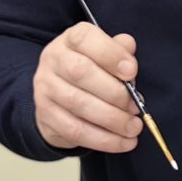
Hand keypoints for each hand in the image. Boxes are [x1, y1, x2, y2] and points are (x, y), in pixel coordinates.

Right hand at [34, 22, 142, 154]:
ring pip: (78, 104)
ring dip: (112, 119)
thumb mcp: (104, 55)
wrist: (58, 95)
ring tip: (134, 127)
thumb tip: (128, 46)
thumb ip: (118, 49)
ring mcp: (45, 88)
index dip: (110, 54)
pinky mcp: (45, 116)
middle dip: (114, 92)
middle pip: (81, 72)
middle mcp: (53, 60)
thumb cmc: (92, 70)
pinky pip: (75, 130)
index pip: (84, 38)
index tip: (132, 71)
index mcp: (70, 40)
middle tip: (136, 106)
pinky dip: (103, 139)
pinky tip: (123, 142)